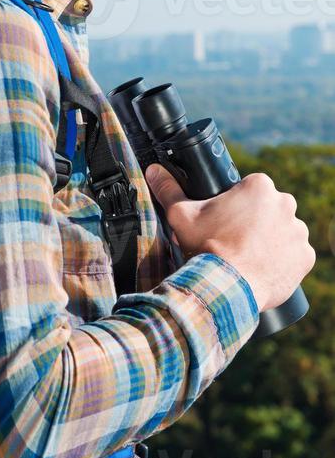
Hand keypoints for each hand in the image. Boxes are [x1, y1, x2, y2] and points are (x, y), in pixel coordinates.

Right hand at [145, 164, 315, 312]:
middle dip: (255, 221)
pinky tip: (262, 267)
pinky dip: (282, 261)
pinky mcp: (305, 257)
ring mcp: (298, 231)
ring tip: (246, 255)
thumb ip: (169, 189)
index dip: (235, 204)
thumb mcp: (181, 215)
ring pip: (283, 230)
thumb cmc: (207, 246)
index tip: (224, 220)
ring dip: (270, 239)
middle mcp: (285, 203)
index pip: (249, 189)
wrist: (228, 287)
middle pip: (269, 208)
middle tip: (233, 238)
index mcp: (259, 186)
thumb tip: (153, 170)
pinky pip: (294, 255)